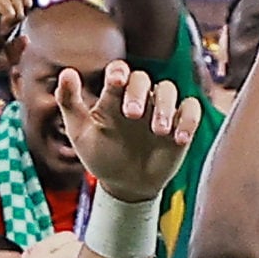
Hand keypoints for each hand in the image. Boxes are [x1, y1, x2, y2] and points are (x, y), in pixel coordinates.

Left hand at [56, 60, 199, 203]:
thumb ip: (69, 102)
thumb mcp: (80, 132)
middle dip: (138, 92)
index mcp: (114, 95)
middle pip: (143, 79)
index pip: (118, 72)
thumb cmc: (101, 155)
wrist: (126, 185)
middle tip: (131, 114)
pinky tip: (179, 139)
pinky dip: (188, 120)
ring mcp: (161, 110)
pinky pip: (191, 110)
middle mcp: (139, 97)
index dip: (118, 72)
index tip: (116, 81)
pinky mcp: (181, 124)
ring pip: (169, 90)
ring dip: (165, 106)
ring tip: (158, 131)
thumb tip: (66, 72)